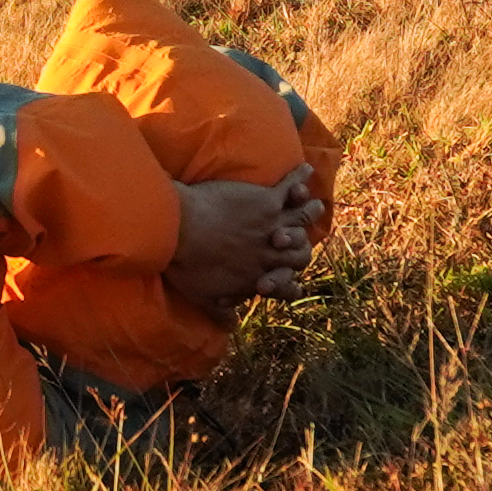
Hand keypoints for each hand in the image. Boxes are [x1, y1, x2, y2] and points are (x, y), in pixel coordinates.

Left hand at [164, 176, 320, 319]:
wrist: (179, 230)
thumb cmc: (187, 265)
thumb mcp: (204, 295)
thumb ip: (221, 309)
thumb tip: (230, 323)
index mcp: (259, 275)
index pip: (288, 286)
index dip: (291, 286)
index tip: (293, 285)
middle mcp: (272, 252)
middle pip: (303, 252)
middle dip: (303, 247)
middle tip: (295, 240)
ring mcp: (272, 224)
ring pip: (303, 217)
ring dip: (309, 211)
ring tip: (312, 203)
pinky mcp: (266, 201)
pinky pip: (290, 187)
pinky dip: (298, 177)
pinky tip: (304, 167)